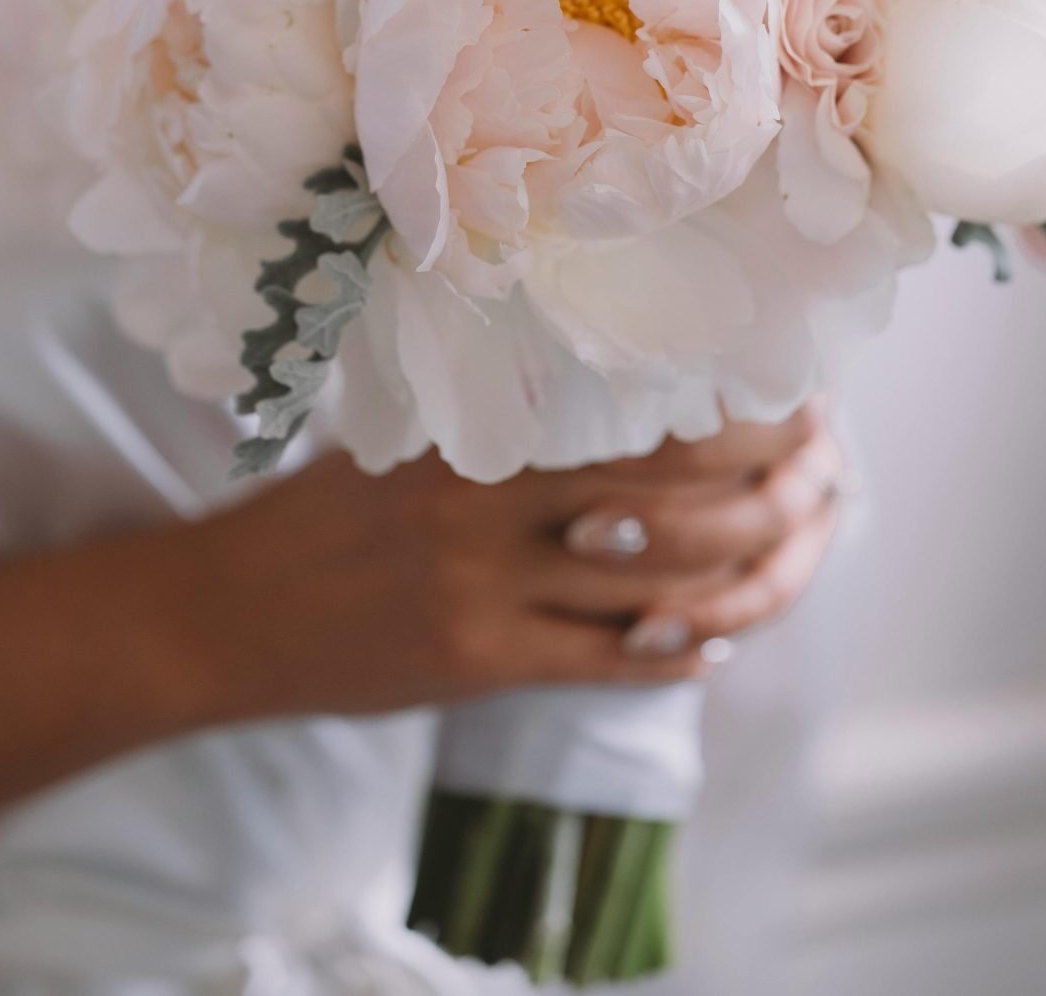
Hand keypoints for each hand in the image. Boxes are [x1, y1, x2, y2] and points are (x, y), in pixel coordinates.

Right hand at [186, 403, 847, 723]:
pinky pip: (602, 660)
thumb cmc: (320, 512)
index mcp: (480, 433)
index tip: (790, 394)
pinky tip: (707, 644)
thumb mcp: (404, 436)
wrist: (225, 613)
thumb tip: (615, 382)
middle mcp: (492, 505)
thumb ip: (501, 416)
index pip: (640, 415)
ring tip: (785, 559)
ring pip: (656, 586)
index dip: (734, 412)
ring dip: (739, 578)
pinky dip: (668, 654)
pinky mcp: (477, 662)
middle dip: (767, 492)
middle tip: (821, 474)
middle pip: (672, 501)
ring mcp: (487, 589)